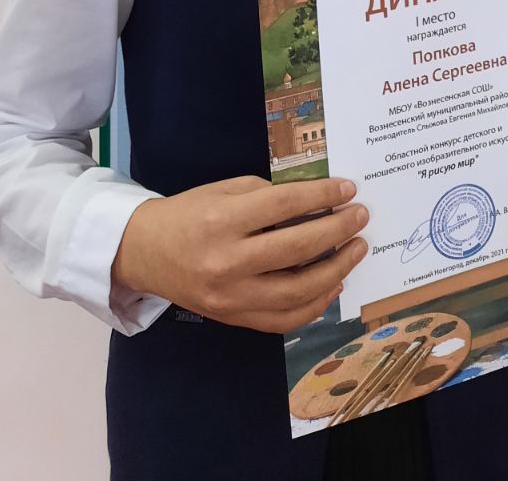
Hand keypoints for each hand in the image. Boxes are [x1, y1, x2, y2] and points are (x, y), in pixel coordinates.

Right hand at [112, 175, 368, 334]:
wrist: (146, 253)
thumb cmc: (189, 213)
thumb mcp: (226, 190)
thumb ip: (269, 196)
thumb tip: (318, 201)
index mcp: (223, 219)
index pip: (285, 205)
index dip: (323, 195)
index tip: (349, 188)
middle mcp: (228, 262)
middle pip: (298, 248)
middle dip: (338, 230)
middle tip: (361, 216)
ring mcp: (231, 297)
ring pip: (298, 291)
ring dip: (336, 270)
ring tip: (356, 249)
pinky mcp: (234, 319)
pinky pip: (284, 319)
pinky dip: (314, 304)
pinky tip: (332, 285)